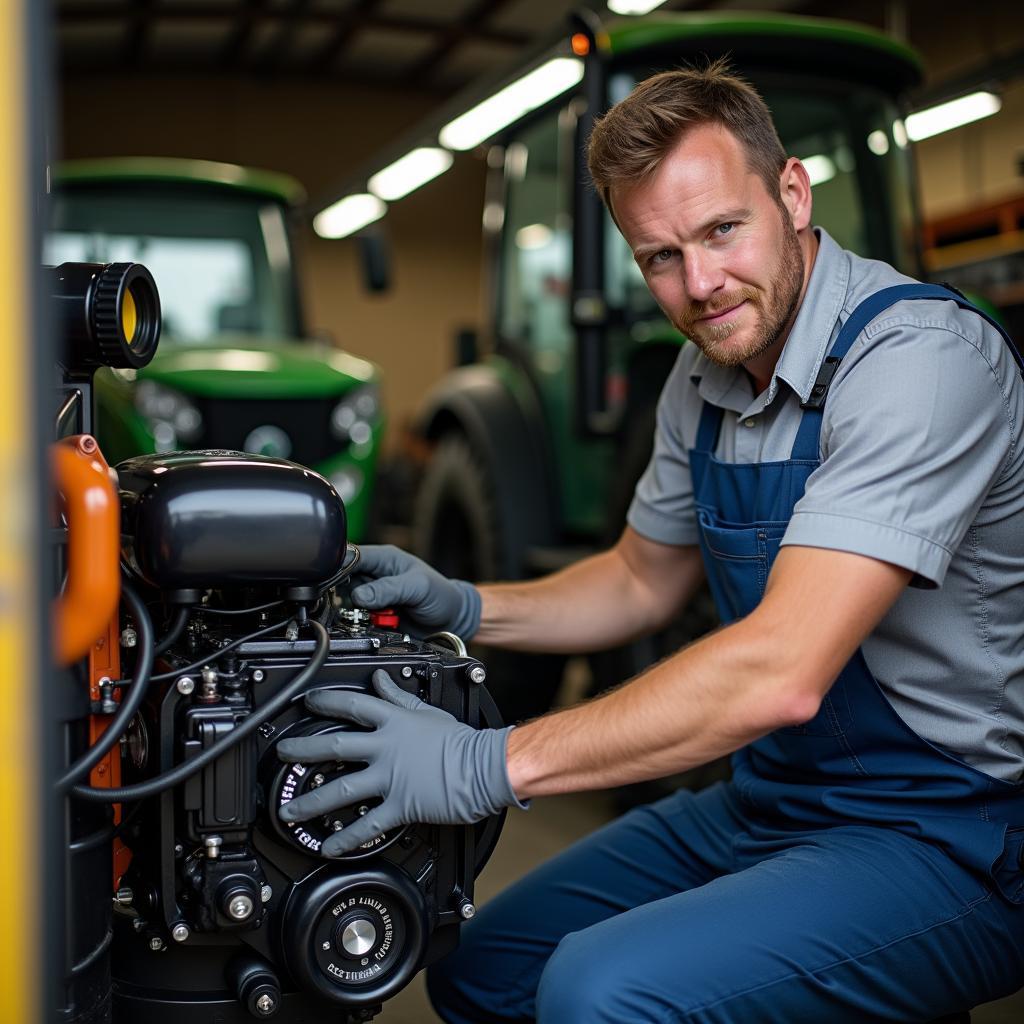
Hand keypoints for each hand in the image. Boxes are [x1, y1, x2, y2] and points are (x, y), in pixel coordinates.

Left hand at [276, 669, 519, 856]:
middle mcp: (386, 748)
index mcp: (394, 722)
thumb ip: (398, 697)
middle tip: (282, 754)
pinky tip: (328, 846)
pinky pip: (367, 825)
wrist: (481, 767)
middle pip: (334, 747)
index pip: (353, 706)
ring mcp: (389, 778)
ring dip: (310, 801)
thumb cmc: (460, 740)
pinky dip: (346, 838)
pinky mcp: (399, 805)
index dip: (327, 702)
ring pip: (340, 790)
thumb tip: (381, 679)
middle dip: (302, 750)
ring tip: (289, 810)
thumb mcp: (427, 710)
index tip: (309, 701)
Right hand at [349, 545, 480, 639]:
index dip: (339, 566)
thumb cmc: (440, 595)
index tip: (334, 581)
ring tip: (381, 615)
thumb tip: (360, 596)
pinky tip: (378, 623)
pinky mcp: (373, 614)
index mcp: (384, 558)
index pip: (351, 555)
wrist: (450, 621)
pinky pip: (356, 618)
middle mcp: (374, 574)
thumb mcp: (418, 587)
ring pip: (348, 600)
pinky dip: (362, 622)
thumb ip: (389, 589)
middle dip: (349, 593)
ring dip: (358, 611)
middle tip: (365, 604)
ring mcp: (373, 595)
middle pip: (344, 579)